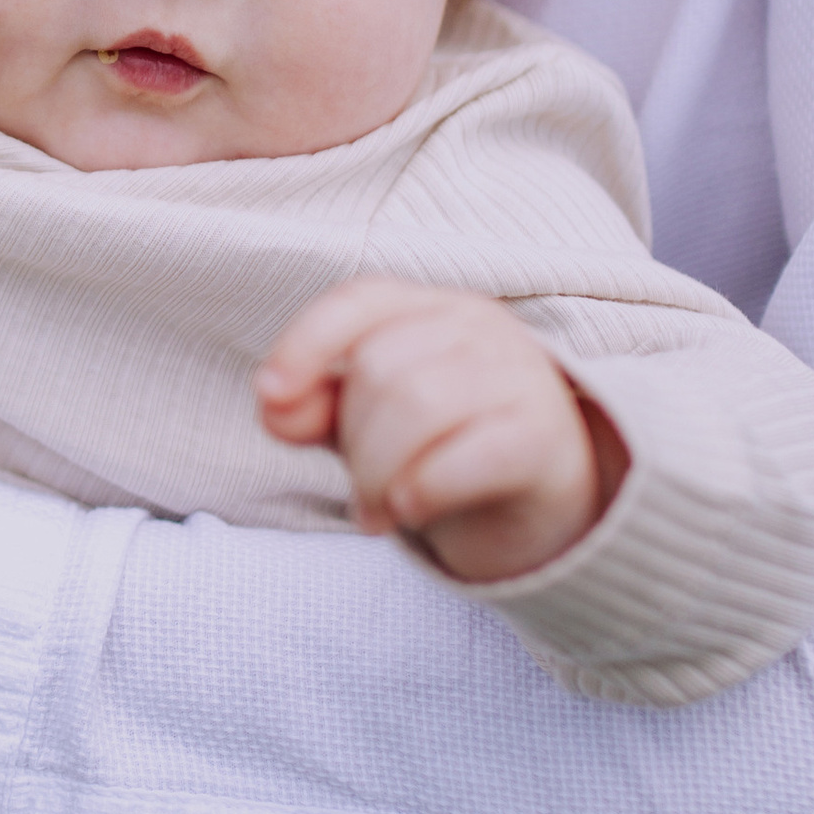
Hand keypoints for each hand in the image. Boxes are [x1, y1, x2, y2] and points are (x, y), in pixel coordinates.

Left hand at [257, 277, 625, 583]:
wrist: (542, 504)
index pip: (359, 302)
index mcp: (429, 309)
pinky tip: (410, 510)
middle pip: (379, 369)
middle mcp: (479, 328)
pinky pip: (468, 454)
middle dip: (352, 443)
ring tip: (383, 510)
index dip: (305, 344)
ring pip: (417, 404)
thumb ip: (317, 409)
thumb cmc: (443, 450)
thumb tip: (273, 405)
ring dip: (379, 474)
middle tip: (362, 493)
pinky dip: (424, 488)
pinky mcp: (545, 436)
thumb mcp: (369, 426)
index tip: (268, 395)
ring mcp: (519, 375)